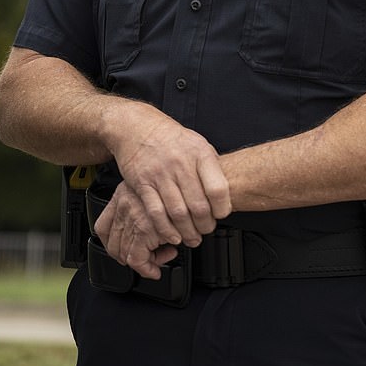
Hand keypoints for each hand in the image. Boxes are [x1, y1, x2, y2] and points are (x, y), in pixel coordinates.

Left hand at [94, 180, 178, 278]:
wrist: (196, 183)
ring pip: (125, 253)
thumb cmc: (176, 185)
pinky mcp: (144, 229)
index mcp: (122, 194)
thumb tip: (148, 232)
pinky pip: (137, 260)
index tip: (123, 250)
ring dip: (142, 261)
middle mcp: (124, 204)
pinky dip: (146, 268)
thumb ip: (146, 206)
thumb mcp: (154, 191)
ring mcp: (132, 216)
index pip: (102, 227)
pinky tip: (157, 268)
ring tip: (160, 257)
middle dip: (130, 255)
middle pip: (113, 244)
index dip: (111, 244)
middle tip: (147, 257)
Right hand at [103, 103, 231, 252]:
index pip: (218, 188)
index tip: (221, 215)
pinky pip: (156, 212)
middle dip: (205, 225)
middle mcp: (181, 163)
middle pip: (198, 205)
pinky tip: (173, 235)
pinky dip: (166, 229)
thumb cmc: (172, 139)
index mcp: (200, 153)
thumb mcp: (198, 144)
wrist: (139, 129)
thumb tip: (225, 194)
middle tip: (206, 230)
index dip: (222, 208)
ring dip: (187, 232)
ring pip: (178, 213)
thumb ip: (211, 167)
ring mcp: (161, 174)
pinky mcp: (143, 183)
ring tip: (192, 236)